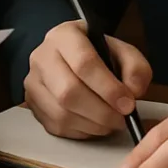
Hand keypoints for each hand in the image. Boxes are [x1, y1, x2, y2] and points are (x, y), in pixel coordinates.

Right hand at [24, 20, 151, 139]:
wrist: (71, 56)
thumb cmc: (97, 54)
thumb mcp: (122, 51)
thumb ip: (135, 68)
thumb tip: (133, 91)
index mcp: (64, 36)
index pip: (83, 63)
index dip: (108, 88)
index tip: (128, 104)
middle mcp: (41, 57)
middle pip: (68, 92)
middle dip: (101, 112)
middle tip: (121, 118)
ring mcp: (33, 82)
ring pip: (61, 113)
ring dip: (93, 125)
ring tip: (111, 122)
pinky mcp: (31, 104)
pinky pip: (56, 126)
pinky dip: (81, 131)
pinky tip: (94, 124)